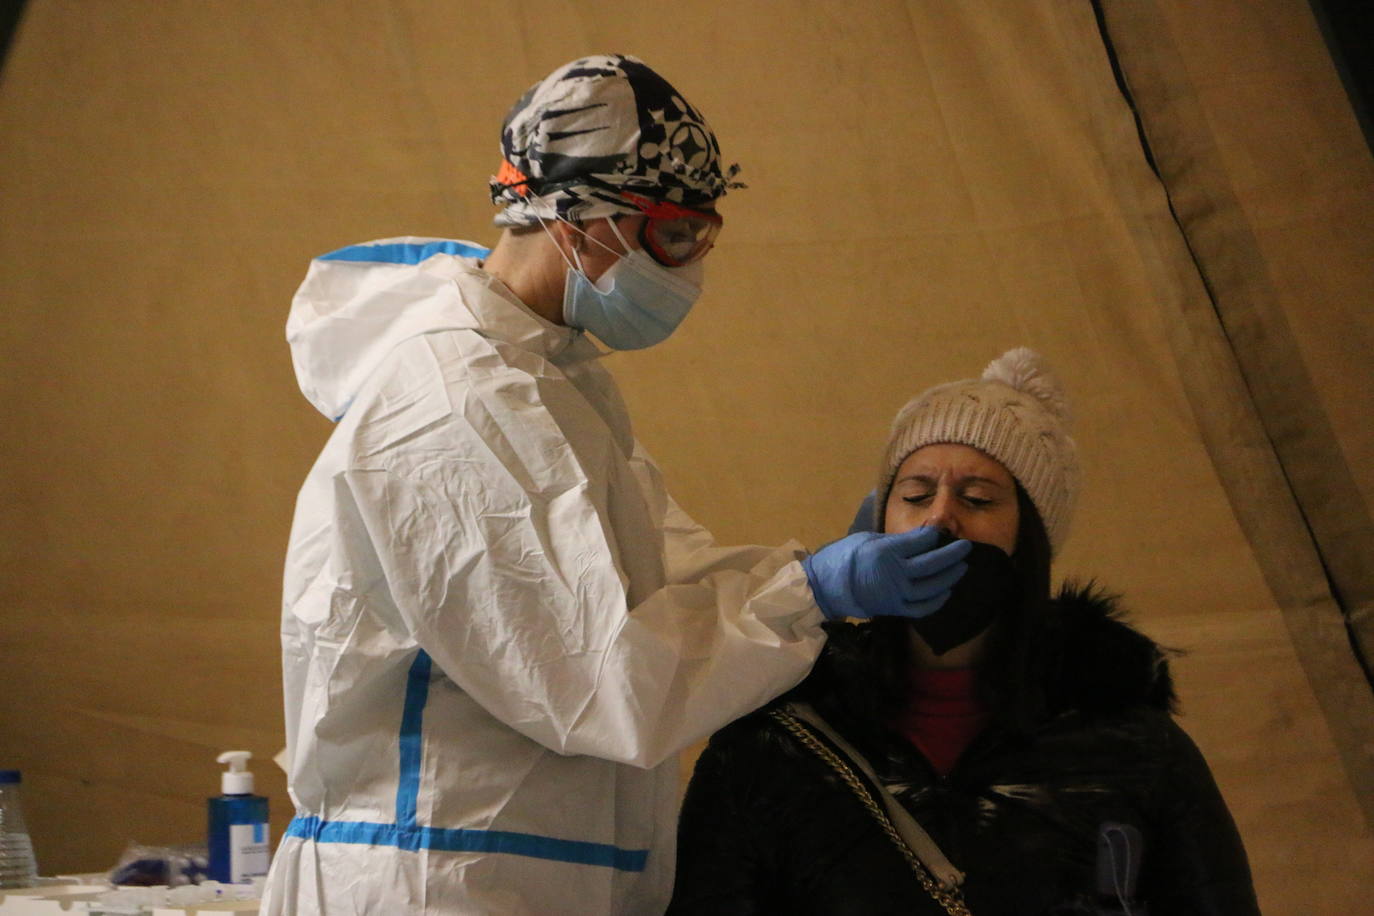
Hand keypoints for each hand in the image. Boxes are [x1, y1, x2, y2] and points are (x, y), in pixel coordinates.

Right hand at [803, 527, 970, 620]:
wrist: (825, 587)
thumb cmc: (843, 556)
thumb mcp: (868, 539)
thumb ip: (896, 539)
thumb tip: (921, 536)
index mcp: (886, 551)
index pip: (920, 542)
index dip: (935, 535)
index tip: (942, 531)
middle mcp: (895, 573)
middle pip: (932, 564)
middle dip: (952, 554)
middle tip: (967, 547)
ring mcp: (895, 594)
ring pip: (931, 587)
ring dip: (949, 578)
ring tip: (961, 568)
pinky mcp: (894, 609)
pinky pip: (921, 608)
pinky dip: (937, 601)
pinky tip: (946, 591)